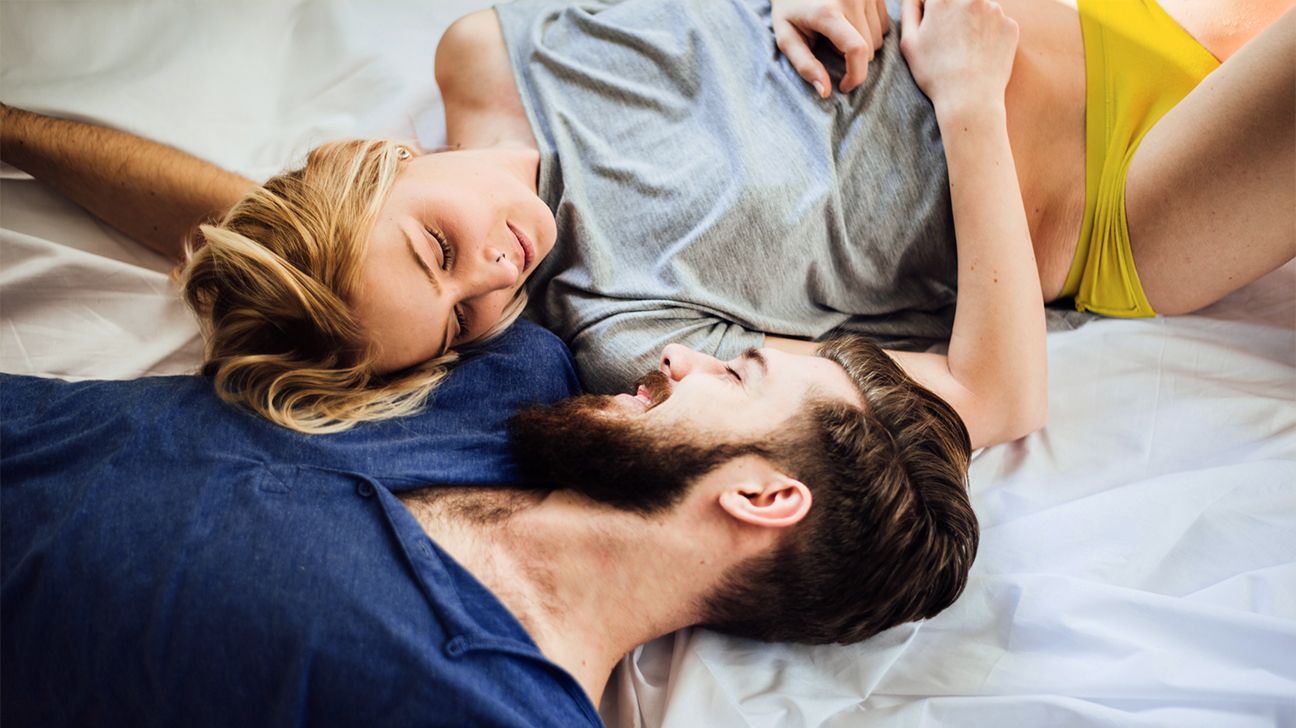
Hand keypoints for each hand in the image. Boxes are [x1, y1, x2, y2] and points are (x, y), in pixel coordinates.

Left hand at [772, 0, 890, 96]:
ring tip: (838, 32)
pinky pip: (884, 24)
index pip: (857, 50)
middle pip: (868, 49)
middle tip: (829, 45)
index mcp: (828, 12)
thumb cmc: (789, 7)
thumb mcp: (786, 36)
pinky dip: (870, 31)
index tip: (844, 86)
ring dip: (861, 44)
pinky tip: (851, 22)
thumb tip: (825, 92)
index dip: (856, 75)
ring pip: (879, 39)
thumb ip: (804, 65)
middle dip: (851, 58)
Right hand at [899, 0, 1017, 111]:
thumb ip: (910, 9)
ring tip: (965, 52)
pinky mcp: (1010, 25)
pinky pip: (996, 26)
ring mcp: (995, 10)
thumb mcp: (909, 42)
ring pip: (979, 11)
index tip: (934, 30)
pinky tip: (980, 56)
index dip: (931, 13)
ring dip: (972, 24)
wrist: (969, 97)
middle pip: (959, 2)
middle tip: (950, 43)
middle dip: (953, 17)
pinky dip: (989, 37)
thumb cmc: (934, 73)